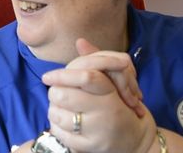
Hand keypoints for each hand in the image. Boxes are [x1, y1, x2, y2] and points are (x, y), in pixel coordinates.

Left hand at [41, 39, 155, 152]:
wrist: (136, 141)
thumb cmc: (121, 107)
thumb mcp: (114, 84)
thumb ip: (95, 62)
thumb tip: (80, 41)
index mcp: (111, 93)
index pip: (86, 77)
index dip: (62, 75)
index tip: (46, 76)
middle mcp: (106, 112)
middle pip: (65, 95)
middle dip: (55, 93)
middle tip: (55, 94)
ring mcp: (98, 131)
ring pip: (59, 115)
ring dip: (54, 110)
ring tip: (60, 109)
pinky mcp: (89, 146)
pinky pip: (61, 134)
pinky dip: (56, 127)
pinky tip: (62, 123)